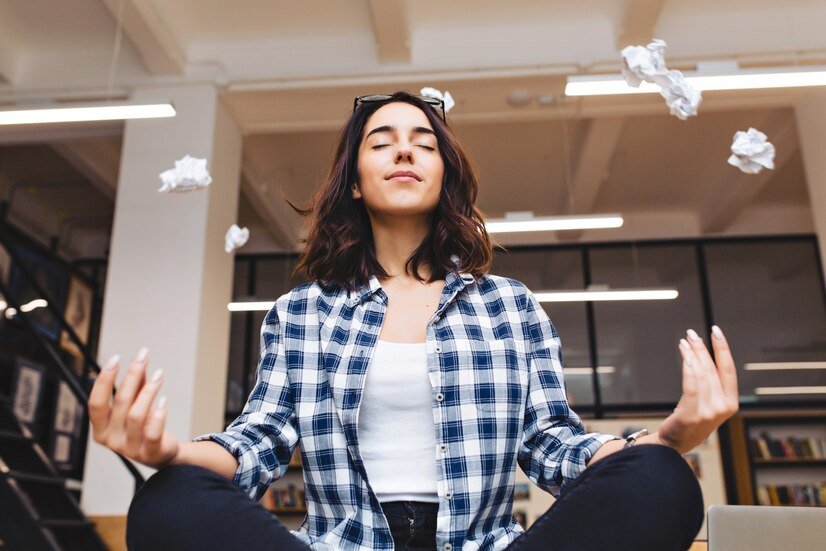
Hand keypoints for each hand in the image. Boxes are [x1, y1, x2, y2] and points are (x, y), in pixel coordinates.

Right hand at [87, 348, 179, 469]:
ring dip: (149, 391)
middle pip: (120, 403)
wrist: (161, 455)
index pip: (95, 402)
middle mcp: (111, 440)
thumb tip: (140, 361)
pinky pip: (153, 432)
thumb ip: (136, 386)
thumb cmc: (143, 426)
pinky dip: (159, 415)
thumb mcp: (134, 405)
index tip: (115, 358)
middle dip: (132, 375)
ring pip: (137, 415)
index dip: (104, 380)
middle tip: (144, 356)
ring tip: (160, 374)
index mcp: (100, 428)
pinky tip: (164, 401)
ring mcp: (130, 449)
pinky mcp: (150, 453)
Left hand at [657, 326, 738, 454]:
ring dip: (691, 354)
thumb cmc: (691, 419)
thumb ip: (710, 383)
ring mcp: (709, 412)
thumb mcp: (708, 402)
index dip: (723, 348)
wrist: (675, 442)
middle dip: (702, 348)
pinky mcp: (692, 414)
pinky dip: (688, 368)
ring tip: (683, 342)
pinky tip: (684, 356)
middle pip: (712, 369)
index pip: (728, 369)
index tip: (716, 330)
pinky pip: (691, 385)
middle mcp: (723, 406)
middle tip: (691, 333)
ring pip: (701, 374)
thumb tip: (700, 353)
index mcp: (731, 402)